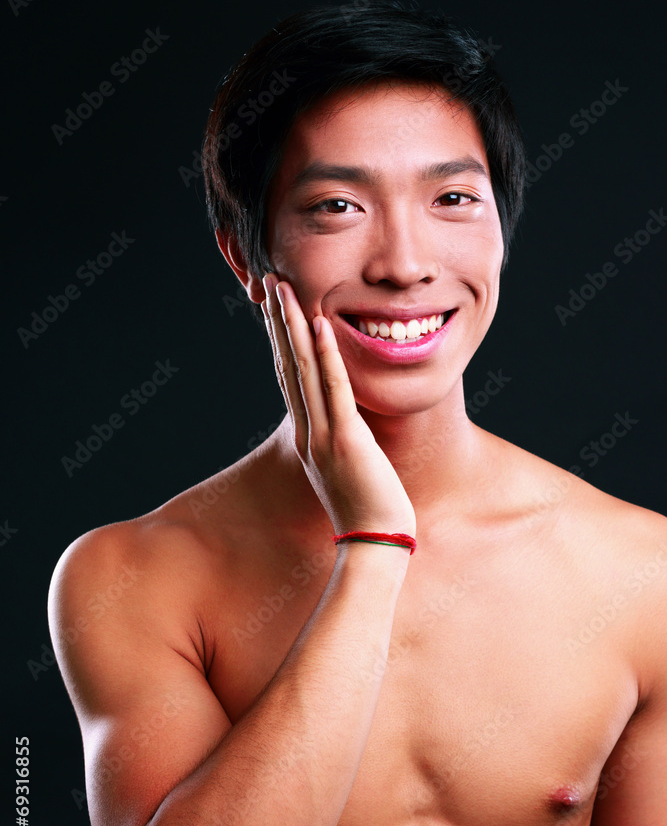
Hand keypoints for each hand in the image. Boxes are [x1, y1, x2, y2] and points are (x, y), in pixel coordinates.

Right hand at [261, 273, 415, 538]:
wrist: (375, 544)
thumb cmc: (369, 510)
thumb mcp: (350, 468)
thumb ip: (345, 440)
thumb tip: (350, 423)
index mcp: (309, 436)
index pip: (291, 377)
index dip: (282, 340)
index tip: (276, 308)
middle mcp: (309, 431)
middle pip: (288, 365)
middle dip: (278, 321)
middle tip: (269, 281)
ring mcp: (323, 435)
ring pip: (304, 370)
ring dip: (293, 326)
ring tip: (283, 288)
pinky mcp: (347, 440)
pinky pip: (334, 389)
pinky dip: (327, 354)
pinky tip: (320, 323)